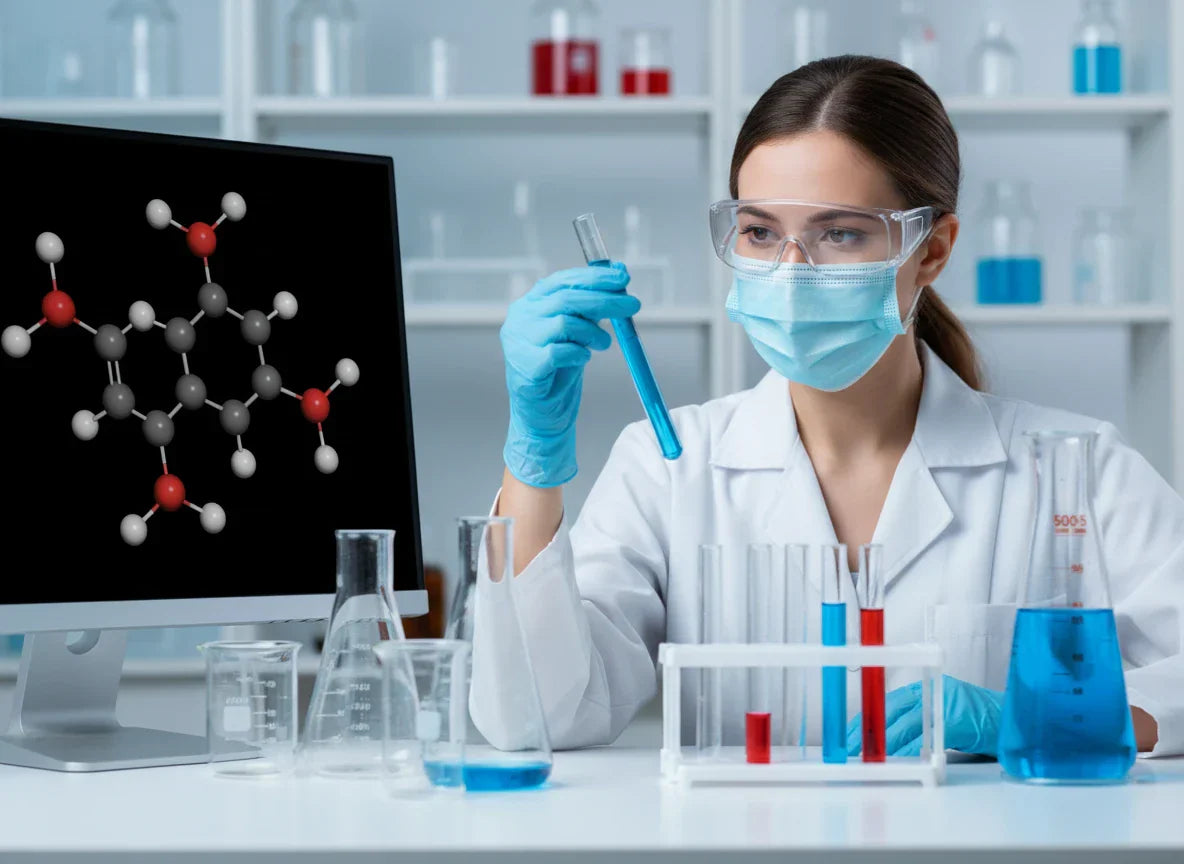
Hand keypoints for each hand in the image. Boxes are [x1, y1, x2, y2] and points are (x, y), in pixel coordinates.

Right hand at [501, 263, 637, 487]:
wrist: (542, 415)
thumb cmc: (559, 371)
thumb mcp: (578, 332)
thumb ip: (592, 306)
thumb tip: (619, 274)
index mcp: (531, 304)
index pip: (562, 280)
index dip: (594, 277)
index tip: (623, 277)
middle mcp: (521, 319)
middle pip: (567, 299)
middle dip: (605, 299)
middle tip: (633, 304)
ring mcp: (519, 342)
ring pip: (564, 323)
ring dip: (593, 333)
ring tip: (603, 343)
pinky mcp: (526, 367)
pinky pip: (559, 352)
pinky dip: (578, 354)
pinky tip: (583, 359)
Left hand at [846, 674, 1003, 757]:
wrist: (1014, 722)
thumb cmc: (982, 721)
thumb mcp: (945, 711)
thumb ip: (919, 718)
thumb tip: (888, 736)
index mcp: (928, 687)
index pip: (888, 701)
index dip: (867, 717)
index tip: (849, 732)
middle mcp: (933, 691)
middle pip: (891, 710)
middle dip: (868, 730)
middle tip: (850, 747)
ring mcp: (943, 704)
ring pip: (904, 724)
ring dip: (884, 744)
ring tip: (867, 757)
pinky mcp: (955, 721)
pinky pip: (924, 737)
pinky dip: (909, 751)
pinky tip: (897, 760)